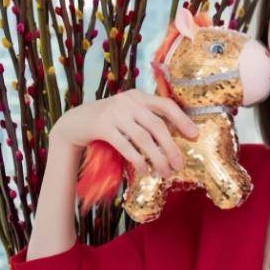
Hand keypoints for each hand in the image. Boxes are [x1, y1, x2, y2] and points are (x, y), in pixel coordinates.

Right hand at [52, 89, 199, 177]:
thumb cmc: (108, 122)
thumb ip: (146, 119)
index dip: (182, 119)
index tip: (195, 135)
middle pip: (157, 125)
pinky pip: (126, 146)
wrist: (74, 122)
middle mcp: (128, 101)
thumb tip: (174, 141)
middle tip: (179, 165)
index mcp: (138, 96)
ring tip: (164, 173)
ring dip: (157, 158)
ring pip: (143, 138)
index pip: (165, 104)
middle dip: (170, 147)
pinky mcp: (102, 126)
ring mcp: (114, 113)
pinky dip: (138, 160)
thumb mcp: (128, 114)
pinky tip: (145, 171)